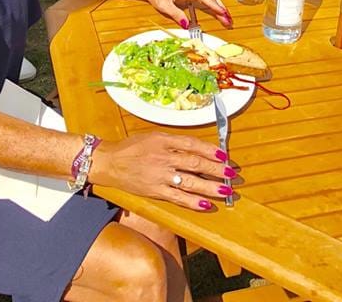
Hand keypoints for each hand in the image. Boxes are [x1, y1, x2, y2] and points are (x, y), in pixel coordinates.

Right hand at [91, 133, 235, 210]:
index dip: (210, 150)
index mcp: (164, 140)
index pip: (192, 144)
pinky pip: (178, 197)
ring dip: (210, 187)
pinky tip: (206, 205)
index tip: (223, 155)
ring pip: (190, 182)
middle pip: (195, 163)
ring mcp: (160, 175)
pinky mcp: (155, 191)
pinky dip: (193, 202)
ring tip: (226, 190)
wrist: (110, 162)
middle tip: (231, 173)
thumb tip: (196, 148)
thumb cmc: (132, 147)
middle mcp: (164, 157)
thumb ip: (173, 142)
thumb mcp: (153, 136)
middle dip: (216, 169)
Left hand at [124, 0, 231, 28]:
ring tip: (227, 20)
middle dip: (220, 9)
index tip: (222, 13)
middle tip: (228, 20)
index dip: (214, 5)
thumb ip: (176, 15)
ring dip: (218, 9)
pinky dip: (212, 8)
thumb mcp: (163, 6)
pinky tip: (218, 16)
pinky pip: (205, 1)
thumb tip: (187, 25)